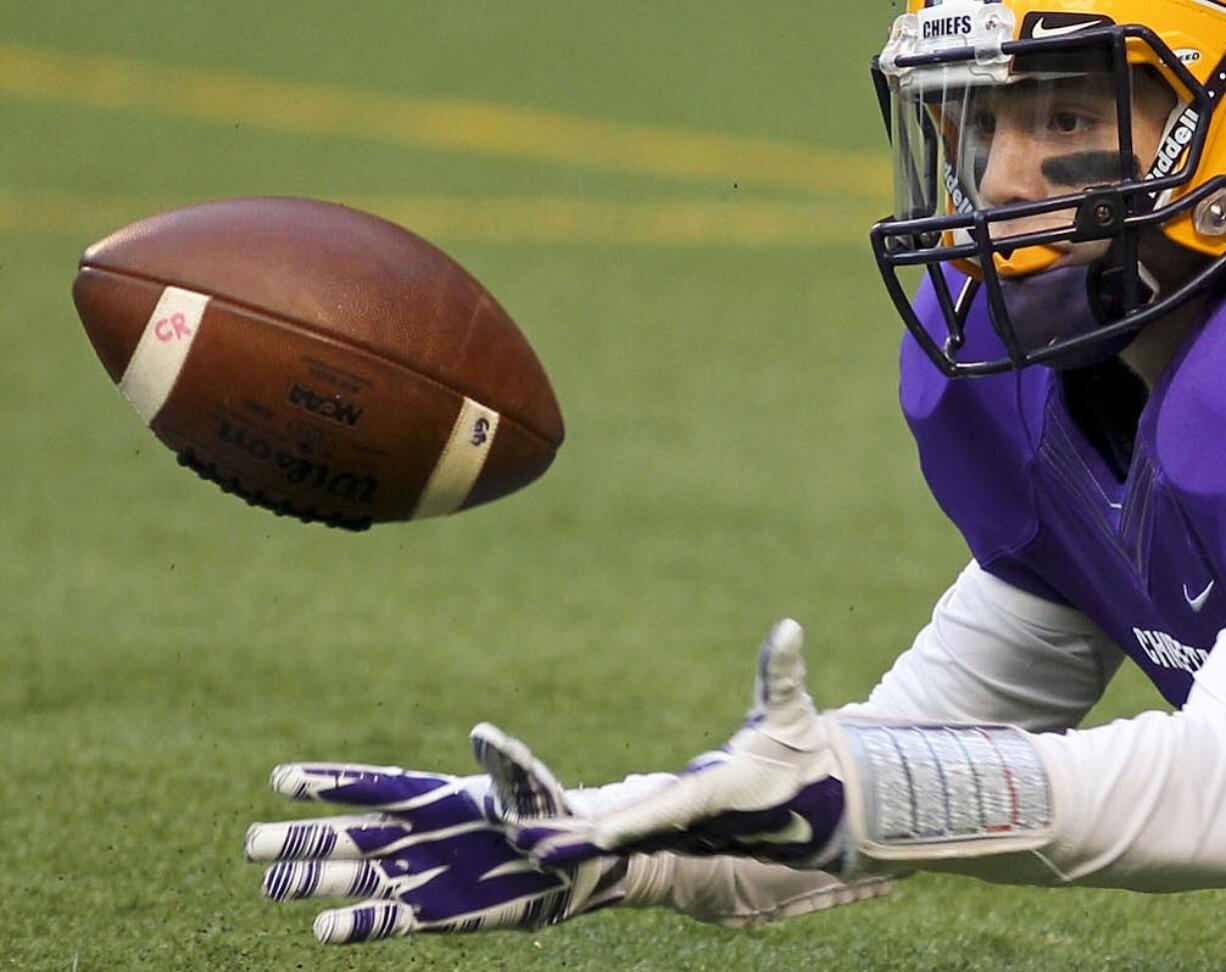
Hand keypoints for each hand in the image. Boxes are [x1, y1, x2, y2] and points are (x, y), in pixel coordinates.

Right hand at [245, 724, 622, 942]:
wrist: (569, 863)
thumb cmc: (548, 811)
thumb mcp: (528, 784)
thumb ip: (503, 763)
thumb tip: (483, 734)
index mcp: (432, 796)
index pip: (371, 787)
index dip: (328, 784)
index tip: (281, 781)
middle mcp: (415, 835)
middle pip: (347, 835)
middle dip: (301, 839)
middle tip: (250, 843)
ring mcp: (421, 874)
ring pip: (354, 877)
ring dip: (313, 882)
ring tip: (269, 884)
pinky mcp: (434, 912)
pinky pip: (386, 919)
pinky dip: (356, 924)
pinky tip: (321, 929)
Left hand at [514, 619, 845, 868]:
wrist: (820, 806)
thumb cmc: (801, 751)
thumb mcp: (792, 710)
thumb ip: (782, 672)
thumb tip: (789, 625)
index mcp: (725, 790)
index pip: (675, 806)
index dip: (639, 819)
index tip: (601, 834)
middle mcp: (702, 822)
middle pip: (636, 833)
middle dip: (586, 842)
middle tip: (535, 846)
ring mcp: (690, 837)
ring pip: (627, 842)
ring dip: (579, 846)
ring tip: (528, 844)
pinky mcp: (680, 838)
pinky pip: (630, 842)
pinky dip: (594, 845)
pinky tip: (555, 844)